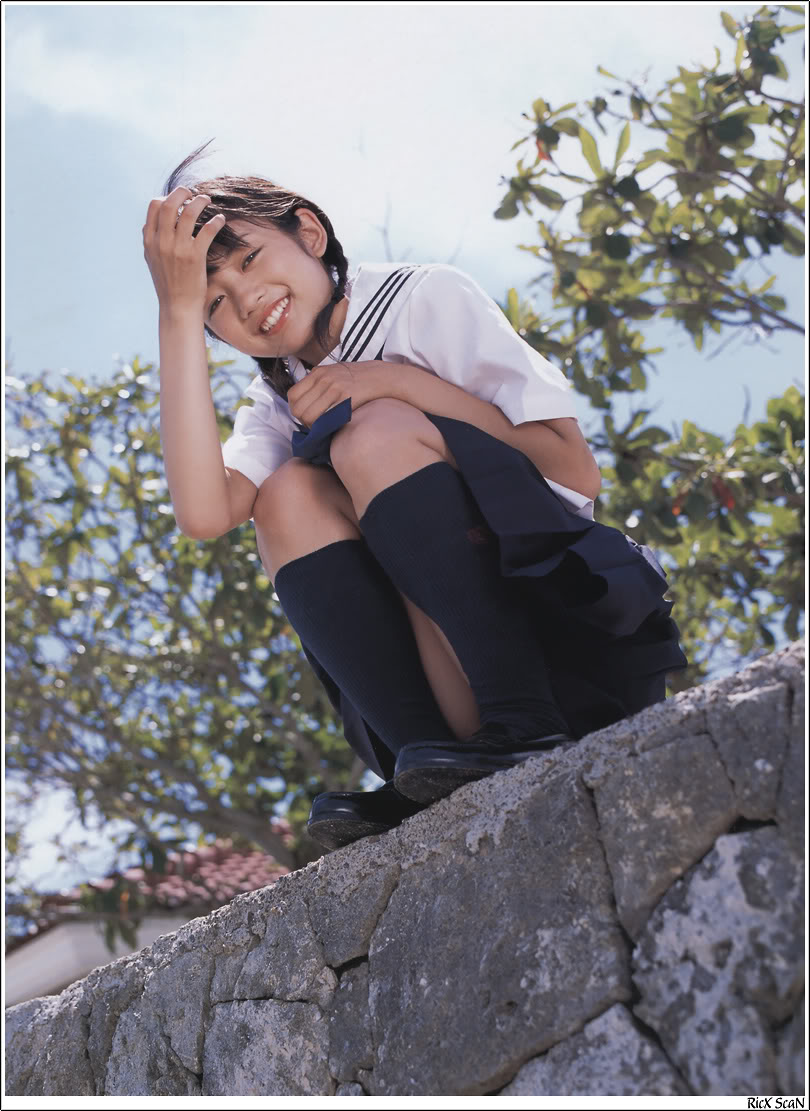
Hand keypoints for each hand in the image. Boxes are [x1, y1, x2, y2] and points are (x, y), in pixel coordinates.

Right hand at [142, 186, 224, 314]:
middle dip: (181, 193)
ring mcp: (178, 248)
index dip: (167, 197)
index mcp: (149, 241)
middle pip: (169, 204)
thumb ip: (150, 240)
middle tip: (191, 192)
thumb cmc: (168, 284)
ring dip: (199, 202)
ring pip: (188, 212)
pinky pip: (207, 230)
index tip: (177, 199)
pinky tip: (220, 220)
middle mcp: (161, 242)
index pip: (154, 207)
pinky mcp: (195, 256)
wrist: (177, 306)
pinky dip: (216, 221)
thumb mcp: (152, 260)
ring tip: (207, 200)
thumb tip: (148, 224)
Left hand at [287, 360, 391, 426]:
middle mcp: (323, 379)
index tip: (305, 415)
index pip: (292, 395)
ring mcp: (334, 388)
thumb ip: (317, 384)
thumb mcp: (332, 373)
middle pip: (298, 408)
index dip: (295, 409)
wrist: (380, 377)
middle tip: (315, 424)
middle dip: (303, 421)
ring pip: (309, 416)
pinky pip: (326, 417)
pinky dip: (326, 425)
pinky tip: (333, 424)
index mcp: (317, 372)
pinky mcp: (345, 398)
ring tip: (324, 425)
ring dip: (314, 426)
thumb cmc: (356, 379)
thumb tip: (303, 403)